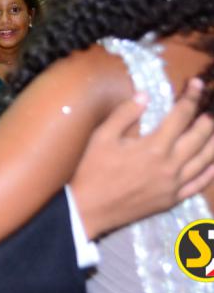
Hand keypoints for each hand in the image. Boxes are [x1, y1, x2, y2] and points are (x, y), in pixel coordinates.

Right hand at [71, 78, 213, 238]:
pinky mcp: (173, 199)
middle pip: (199, 137)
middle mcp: (171, 164)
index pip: (181, 116)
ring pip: (205, 159)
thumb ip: (125, 114)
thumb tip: (145, 95)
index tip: (198, 85)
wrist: (90, 208)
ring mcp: (174, 184)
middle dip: (207, 118)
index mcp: (154, 146)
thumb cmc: (93, 169)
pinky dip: (210, 171)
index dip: (191, 98)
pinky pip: (199, 184)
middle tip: (211, 107)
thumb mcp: (102, 136)